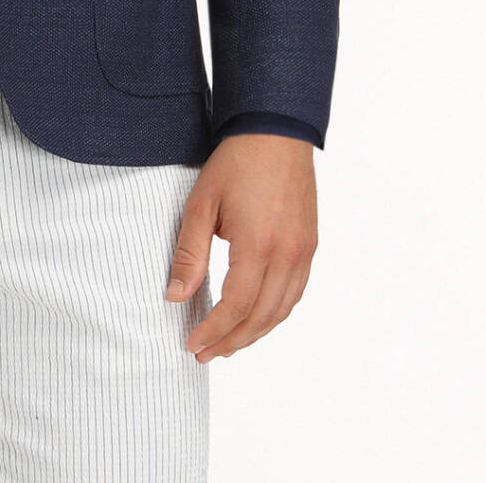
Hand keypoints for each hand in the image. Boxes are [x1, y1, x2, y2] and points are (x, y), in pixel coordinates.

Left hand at [165, 133, 317, 361]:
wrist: (276, 132)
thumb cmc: (236, 163)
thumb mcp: (202, 203)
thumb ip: (190, 253)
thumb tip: (176, 296)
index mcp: (258, 246)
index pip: (235, 306)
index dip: (213, 331)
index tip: (192, 343)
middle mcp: (287, 255)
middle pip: (260, 317)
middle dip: (231, 341)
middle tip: (205, 352)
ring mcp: (303, 252)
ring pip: (282, 311)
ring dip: (254, 333)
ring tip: (228, 343)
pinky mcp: (309, 245)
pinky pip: (295, 293)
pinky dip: (275, 313)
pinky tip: (257, 317)